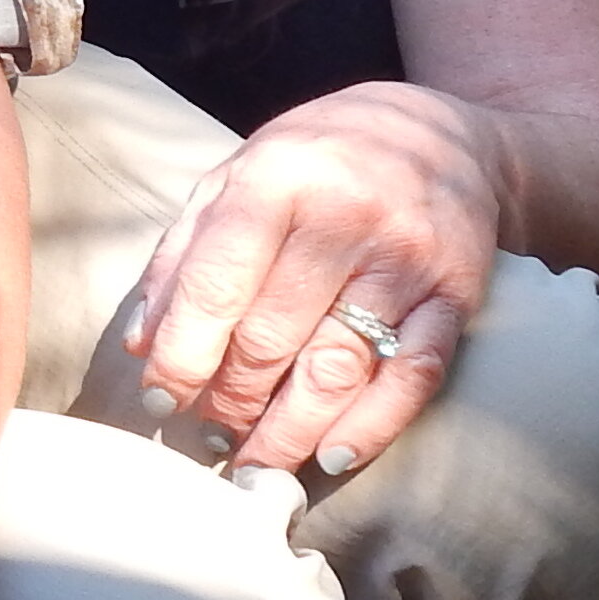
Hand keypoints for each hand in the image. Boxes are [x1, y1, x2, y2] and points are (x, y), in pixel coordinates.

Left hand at [129, 81, 501, 481]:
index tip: (161, 402)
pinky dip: (370, 427)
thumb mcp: (237, 178)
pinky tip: (329, 456)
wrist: (442, 136)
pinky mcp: (456, 293)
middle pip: (272, 337)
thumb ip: (184, 253)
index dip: (182, 355)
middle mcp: (344, 216)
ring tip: (257, 463)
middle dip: (232, 400)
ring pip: (338, 367)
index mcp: (276, 180)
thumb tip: (142, 342)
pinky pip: (412, 375)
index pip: (216, 286)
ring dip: (289, 430)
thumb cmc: (318, 163)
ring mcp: (405, 257)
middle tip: (212, 435)